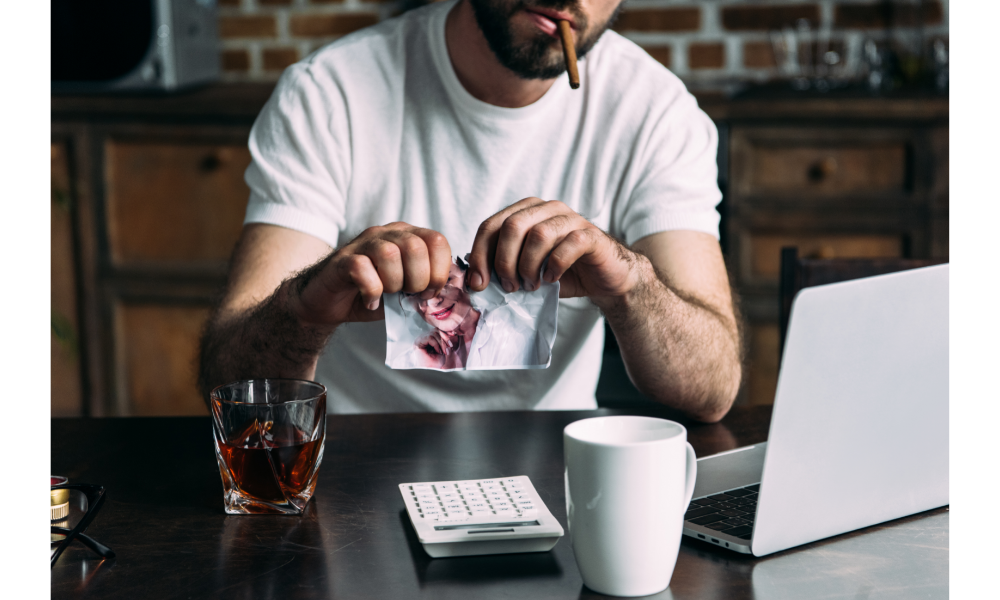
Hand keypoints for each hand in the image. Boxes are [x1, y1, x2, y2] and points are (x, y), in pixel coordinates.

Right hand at [290, 222, 452, 326]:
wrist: (329, 301)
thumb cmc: (373, 294)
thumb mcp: (407, 291)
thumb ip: (428, 287)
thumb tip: (453, 295)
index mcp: (408, 237)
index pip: (438, 241)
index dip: (440, 271)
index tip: (431, 293)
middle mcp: (387, 234)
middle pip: (415, 246)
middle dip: (418, 280)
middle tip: (408, 295)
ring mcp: (363, 244)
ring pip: (389, 254)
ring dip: (393, 284)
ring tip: (387, 295)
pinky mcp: (343, 259)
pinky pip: (362, 269)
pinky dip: (371, 291)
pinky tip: (370, 301)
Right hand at [415, 330, 455, 367]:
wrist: (430, 372)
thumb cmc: (437, 362)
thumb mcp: (444, 349)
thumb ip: (446, 340)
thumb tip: (452, 332)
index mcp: (430, 338)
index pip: (438, 330)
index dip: (446, 332)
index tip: (453, 335)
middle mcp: (424, 337)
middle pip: (436, 330)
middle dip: (445, 338)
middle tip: (450, 346)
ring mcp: (421, 339)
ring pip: (434, 333)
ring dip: (442, 342)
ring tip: (444, 351)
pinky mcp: (418, 342)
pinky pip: (430, 338)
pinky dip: (436, 344)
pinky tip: (438, 352)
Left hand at [465, 198, 640, 299]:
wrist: (605, 278)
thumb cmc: (562, 272)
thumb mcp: (526, 269)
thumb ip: (503, 267)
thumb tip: (473, 277)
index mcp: (526, 212)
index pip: (491, 226)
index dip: (480, 255)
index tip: (479, 283)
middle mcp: (547, 209)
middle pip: (512, 226)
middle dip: (504, 262)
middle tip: (509, 286)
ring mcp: (571, 219)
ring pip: (539, 234)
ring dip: (529, 266)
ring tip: (531, 285)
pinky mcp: (591, 235)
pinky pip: (569, 245)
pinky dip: (555, 266)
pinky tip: (552, 279)